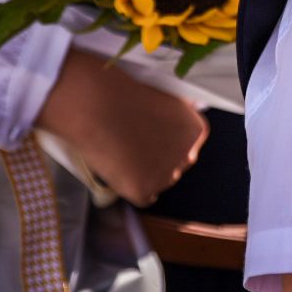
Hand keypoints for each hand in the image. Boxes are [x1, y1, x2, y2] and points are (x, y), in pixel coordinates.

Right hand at [35, 49, 208, 206]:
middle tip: (134, 149)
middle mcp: (187, 155)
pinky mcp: (144, 191)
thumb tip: (187, 111)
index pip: (188, 147)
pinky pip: (141, 196)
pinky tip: (117, 168)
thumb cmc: (124, 95)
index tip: (150, 138)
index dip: (167, 144)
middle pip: (176, 167)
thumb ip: (179, 113)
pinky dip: (129, 186)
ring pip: (158, 182)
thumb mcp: (165, 97)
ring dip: (145, 174)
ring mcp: (166, 176)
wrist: (96, 105)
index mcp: (196, 131)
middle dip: (159, 162)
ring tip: (122, 153)